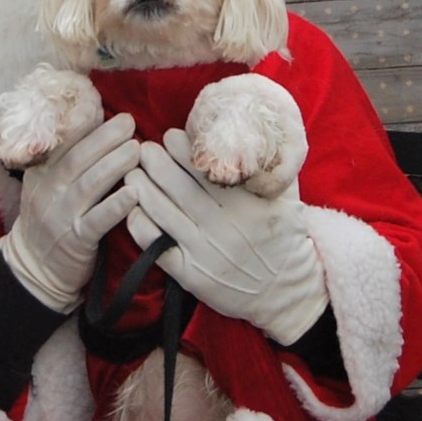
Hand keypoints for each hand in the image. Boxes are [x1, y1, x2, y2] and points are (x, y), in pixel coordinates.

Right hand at [0, 112, 139, 312]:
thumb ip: (67, 155)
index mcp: (41, 172)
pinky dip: (116, 205)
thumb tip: (93, 115)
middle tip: (128, 121)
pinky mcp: (77, 240)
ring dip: (114, 164)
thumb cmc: (51, 217)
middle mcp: (49, 190)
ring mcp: (62, 216)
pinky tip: (135, 192)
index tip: (100, 104)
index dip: (80, 122)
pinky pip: (98, 220)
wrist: (34, 267)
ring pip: (89, 185)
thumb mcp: (48, 183)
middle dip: (104, 137)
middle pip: (77, 158)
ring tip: (137, 149)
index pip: (60, 142)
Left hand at [125, 129, 327, 344]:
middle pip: (179, 188)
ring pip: (164, 214)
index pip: (208, 171)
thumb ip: (274, 166)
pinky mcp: (191, 275)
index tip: (169, 136)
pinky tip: (134, 209)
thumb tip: (257, 128)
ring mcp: (205, 253)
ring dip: (142, 189)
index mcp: (249, 205)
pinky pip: (157, 247)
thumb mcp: (289, 199)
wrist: (286, 292)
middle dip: (156, 163)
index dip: (183, 150)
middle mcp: (225, 228)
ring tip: (132, 173)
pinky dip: (141, 226)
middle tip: (144, 148)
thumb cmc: (285, 237)